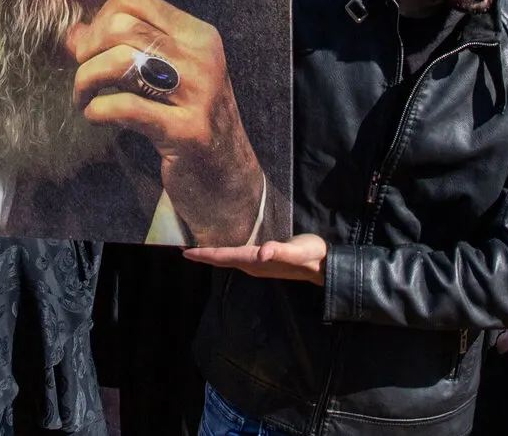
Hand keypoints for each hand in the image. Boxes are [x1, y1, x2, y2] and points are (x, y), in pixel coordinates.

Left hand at [68, 0, 264, 246]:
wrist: (228, 180)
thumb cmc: (189, 123)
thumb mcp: (166, 78)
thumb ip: (125, 51)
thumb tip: (74, 35)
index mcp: (198, 35)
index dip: (99, 20)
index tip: (91, 49)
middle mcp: (202, 57)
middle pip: (122, 26)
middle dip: (88, 50)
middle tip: (83, 75)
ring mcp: (198, 94)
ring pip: (121, 61)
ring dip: (87, 79)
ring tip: (83, 97)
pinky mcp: (186, 131)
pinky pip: (125, 107)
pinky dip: (98, 109)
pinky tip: (95, 116)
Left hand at [185, 233, 326, 284]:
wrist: (324, 264)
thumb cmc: (311, 255)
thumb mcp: (298, 250)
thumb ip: (280, 251)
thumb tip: (262, 253)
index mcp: (256, 261)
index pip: (224, 257)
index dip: (205, 255)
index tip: (185, 252)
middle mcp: (253, 265)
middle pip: (222, 260)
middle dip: (202, 255)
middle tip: (183, 247)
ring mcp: (257, 263)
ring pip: (228, 258)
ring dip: (212, 253)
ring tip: (196, 245)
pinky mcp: (263, 259)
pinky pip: (237, 255)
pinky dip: (224, 250)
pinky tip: (222, 242)